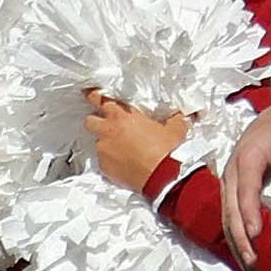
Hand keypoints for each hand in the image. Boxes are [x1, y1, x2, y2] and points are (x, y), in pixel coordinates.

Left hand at [83, 92, 197, 194]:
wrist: (163, 176)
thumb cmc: (167, 149)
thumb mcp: (176, 128)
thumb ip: (173, 118)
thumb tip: (180, 115)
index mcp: (122, 116)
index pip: (99, 99)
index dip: (93, 95)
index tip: (90, 94)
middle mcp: (108, 131)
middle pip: (89, 120)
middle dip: (96, 121)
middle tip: (109, 126)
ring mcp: (104, 150)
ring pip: (98, 143)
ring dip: (107, 144)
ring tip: (123, 150)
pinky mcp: (104, 167)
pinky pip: (104, 161)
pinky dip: (111, 162)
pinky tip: (125, 165)